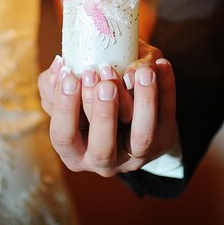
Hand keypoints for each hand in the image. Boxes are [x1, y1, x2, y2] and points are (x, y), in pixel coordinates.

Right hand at [37, 41, 179, 176]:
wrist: (129, 120)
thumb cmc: (89, 103)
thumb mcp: (69, 97)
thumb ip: (56, 83)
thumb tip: (61, 64)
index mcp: (74, 151)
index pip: (64, 136)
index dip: (65, 108)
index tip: (71, 76)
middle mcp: (103, 161)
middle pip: (102, 146)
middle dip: (103, 112)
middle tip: (105, 79)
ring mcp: (135, 154)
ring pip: (142, 135)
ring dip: (143, 101)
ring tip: (141, 71)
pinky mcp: (162, 138)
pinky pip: (167, 114)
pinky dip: (166, 88)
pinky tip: (160, 64)